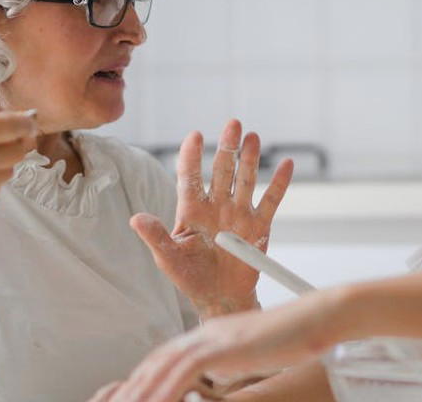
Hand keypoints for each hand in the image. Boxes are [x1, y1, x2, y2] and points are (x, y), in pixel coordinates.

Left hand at [107, 290, 348, 401]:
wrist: (316, 317)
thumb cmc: (292, 337)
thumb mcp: (252, 355)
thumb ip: (230, 365)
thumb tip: (218, 380)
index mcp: (209, 336)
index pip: (165, 359)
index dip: (144, 379)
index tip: (129, 397)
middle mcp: (205, 333)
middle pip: (157, 361)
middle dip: (133, 386)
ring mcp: (214, 337)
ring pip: (165, 365)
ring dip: (143, 390)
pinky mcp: (225, 345)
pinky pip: (186, 369)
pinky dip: (168, 387)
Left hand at [131, 119, 293, 317]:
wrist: (220, 297)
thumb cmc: (190, 277)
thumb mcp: (168, 259)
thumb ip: (155, 237)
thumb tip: (135, 218)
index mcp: (191, 210)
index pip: (190, 177)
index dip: (191, 156)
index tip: (195, 135)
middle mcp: (216, 206)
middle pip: (222, 171)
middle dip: (227, 147)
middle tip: (232, 124)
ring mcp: (239, 214)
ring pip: (245, 180)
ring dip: (249, 158)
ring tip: (253, 137)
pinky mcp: (259, 227)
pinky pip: (270, 202)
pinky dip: (279, 184)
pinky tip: (286, 164)